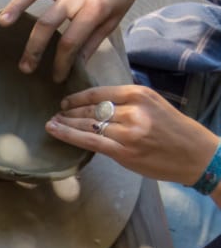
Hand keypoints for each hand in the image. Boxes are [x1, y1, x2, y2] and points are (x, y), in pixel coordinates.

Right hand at [0, 0, 151, 80]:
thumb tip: (75, 65)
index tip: (56, 77)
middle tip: (25, 68)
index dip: (62, 62)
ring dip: (16, 7)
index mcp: (95, 7)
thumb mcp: (113, 21)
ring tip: (2, 24)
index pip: (72, 40)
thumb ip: (92, 42)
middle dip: (35, 47)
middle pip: (48, 22)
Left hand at [46, 85, 218, 182]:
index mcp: (139, 94)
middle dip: (69, 111)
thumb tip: (97, 103)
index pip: (99, 93)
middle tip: (55, 113)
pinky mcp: (123, 151)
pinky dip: (68, 135)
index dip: (77, 97)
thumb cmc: (174, 131)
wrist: (196, 155)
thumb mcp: (154, 105)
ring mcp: (127, 132)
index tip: (65, 101)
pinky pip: (89, 141)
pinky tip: (54, 130)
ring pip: (87, 124)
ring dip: (65, 123)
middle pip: (90, 108)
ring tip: (51, 123)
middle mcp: (132, 110)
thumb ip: (128, 102)